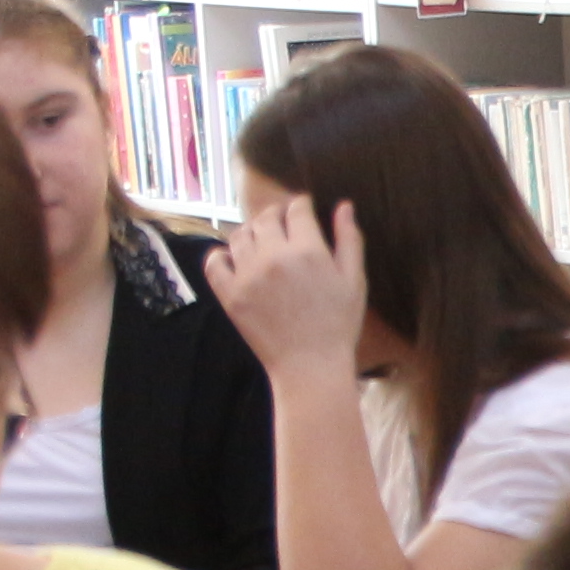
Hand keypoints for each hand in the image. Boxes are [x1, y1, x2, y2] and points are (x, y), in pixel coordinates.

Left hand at [205, 190, 370, 384]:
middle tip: (282, 222)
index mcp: (308, 250)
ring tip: (261, 240)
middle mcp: (274, 256)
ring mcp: (248, 275)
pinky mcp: (230, 294)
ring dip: (250, 231)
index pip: (297, 209)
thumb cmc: (338, 325)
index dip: (300, 204)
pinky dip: (221, 254)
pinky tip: (233, 258)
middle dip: (275, 214)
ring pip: (240, 235)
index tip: (302, 208)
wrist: (310, 366)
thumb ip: (349, 240)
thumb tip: (344, 206)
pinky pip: (215, 262)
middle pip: (266, 218)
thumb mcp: (354, 281)